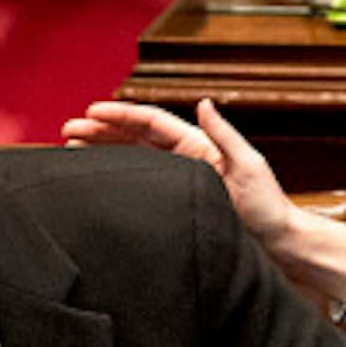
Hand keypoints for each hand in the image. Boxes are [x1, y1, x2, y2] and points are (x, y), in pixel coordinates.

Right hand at [64, 98, 296, 244]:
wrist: (277, 244)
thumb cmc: (268, 208)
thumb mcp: (249, 165)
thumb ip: (224, 133)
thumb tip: (204, 102)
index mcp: (198, 147)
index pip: (151, 123)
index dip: (120, 115)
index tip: (90, 112)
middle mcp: (185, 160)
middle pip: (134, 137)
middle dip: (101, 130)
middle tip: (68, 129)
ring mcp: (179, 181)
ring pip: (132, 157)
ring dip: (103, 150)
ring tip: (71, 147)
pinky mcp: (176, 204)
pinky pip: (141, 183)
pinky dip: (118, 175)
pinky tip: (98, 177)